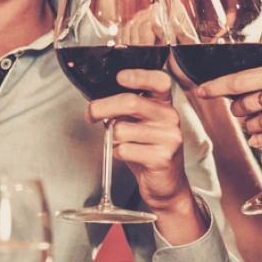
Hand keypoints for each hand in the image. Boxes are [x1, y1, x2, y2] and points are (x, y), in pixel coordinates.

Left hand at [85, 69, 194, 211]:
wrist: (166, 184)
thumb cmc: (149, 152)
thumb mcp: (141, 126)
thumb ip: (127, 112)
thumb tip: (99, 103)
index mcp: (164, 106)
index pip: (159, 81)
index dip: (139, 76)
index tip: (120, 77)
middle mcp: (169, 118)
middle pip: (131, 103)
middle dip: (102, 107)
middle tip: (91, 114)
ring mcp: (168, 138)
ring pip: (122, 130)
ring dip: (112, 138)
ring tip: (121, 144)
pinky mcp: (161, 157)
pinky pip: (124, 149)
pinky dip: (117, 153)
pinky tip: (127, 156)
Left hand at [195, 61, 261, 147]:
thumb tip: (235, 90)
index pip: (241, 80)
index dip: (217, 87)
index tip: (202, 91)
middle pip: (244, 104)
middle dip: (238, 109)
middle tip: (242, 108)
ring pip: (255, 122)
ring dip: (250, 125)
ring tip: (261, 119)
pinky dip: (259, 138)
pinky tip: (259, 136)